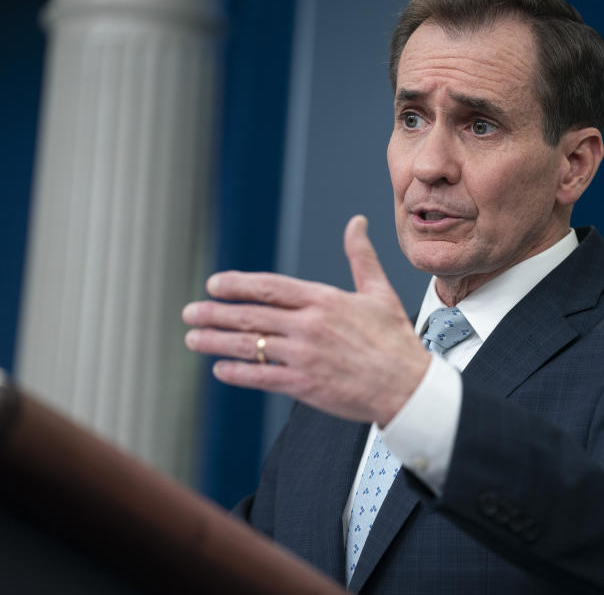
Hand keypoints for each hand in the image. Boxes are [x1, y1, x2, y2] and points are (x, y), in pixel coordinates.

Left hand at [182, 215, 430, 425]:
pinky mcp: (304, 385)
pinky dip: (237, 371)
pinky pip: (260, 376)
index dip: (237, 285)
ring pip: (249, 345)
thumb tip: (357, 223)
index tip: (214, 285)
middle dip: (215, 313)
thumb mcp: (380, 292)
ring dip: (215, 341)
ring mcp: (304, 356)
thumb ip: (361, 257)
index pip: (270, 287)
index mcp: (325, 300)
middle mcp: (310, 325)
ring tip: (193, 338)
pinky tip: (220, 368)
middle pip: (251, 315)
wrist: (408, 386)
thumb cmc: (395, 340)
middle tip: (189, 312)